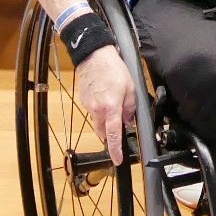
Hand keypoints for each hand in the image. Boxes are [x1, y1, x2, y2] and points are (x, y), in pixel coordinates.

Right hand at [73, 42, 137, 165]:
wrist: (94, 56)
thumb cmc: (114, 69)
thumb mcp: (130, 87)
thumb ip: (130, 107)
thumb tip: (128, 121)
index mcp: (111, 107)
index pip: (114, 135)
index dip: (115, 149)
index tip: (117, 159)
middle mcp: (98, 110)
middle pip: (103, 131)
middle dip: (111, 132)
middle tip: (119, 122)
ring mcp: (89, 105)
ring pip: (98, 121)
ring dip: (106, 118)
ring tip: (113, 101)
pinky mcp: (84, 100)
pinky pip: (93, 110)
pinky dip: (100, 108)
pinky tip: (105, 94)